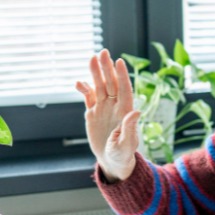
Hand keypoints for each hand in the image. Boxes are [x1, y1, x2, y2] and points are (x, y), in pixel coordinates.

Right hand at [76, 49, 140, 182]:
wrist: (112, 161)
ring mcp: (103, 108)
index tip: (119, 61)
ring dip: (95, 74)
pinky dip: (84, 89)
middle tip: (103, 52)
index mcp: (125, 111)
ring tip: (91, 58)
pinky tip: (78, 83)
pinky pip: (88, 97)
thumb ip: (130, 128)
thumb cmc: (123, 155)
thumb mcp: (126, 144)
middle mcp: (115, 106)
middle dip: (107, 68)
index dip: (122, 75)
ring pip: (99, 87)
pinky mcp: (93, 113)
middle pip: (111, 83)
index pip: (124, 89)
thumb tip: (136, 111)